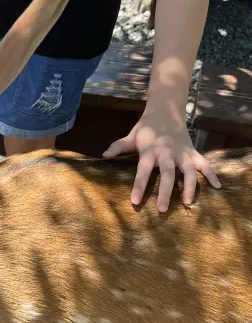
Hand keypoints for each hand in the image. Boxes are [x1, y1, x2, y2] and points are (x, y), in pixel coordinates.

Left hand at [103, 111, 220, 211]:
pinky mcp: (193, 152)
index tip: (135, 201)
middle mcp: (167, 153)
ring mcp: (182, 153)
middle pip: (167, 175)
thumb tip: (104, 155)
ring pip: (188, 171)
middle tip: (162, 210)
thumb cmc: (146, 129)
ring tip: (187, 203)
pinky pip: (204, 164)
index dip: (139, 186)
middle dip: (165, 192)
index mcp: (150, 151)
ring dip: (189, 187)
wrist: (165, 112)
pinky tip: (218, 187)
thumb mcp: (131, 137)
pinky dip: (212, 174)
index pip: (143, 171)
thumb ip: (118, 147)